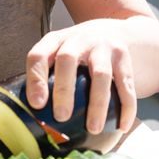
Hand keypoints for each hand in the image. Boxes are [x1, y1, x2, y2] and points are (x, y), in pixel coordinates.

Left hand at [25, 19, 137, 133]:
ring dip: (97, 103)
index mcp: (55, 40)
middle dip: (64, 90)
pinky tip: (122, 126)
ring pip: (100, 74)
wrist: (112, 30)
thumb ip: (47, 76)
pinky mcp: (123, 56)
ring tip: (93, 128)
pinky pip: (126, 84)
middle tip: (62, 117)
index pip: (38, 55)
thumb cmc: (77, 52)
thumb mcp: (58, 53)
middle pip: (68, 59)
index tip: (37, 105)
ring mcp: (103, 46)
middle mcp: (78, 39)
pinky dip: (126, 107)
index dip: (36, 79)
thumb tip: (33, 118)